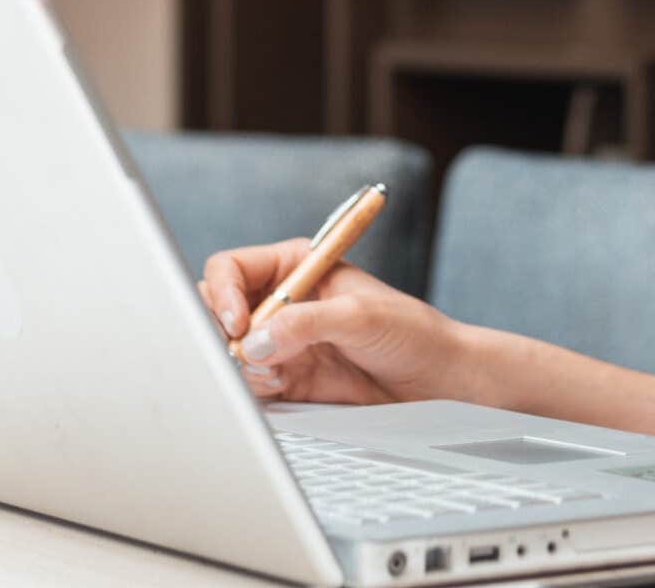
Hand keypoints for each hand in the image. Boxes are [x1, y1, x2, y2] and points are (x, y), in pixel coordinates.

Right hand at [199, 240, 477, 406]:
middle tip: (243, 352)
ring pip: (228, 350)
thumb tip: (255, 341)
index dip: (224, 293)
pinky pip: (248, 383)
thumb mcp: (360, 316)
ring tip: (278, 372)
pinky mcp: (285, 379)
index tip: (237, 322)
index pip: (232, 269)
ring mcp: (280, 342)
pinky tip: (284, 386)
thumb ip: (306, 323)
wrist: (436, 381)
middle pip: (218, 309)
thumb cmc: (410, 332)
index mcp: (295, 266)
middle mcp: (280, 302)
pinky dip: (255, 387)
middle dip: (223, 331)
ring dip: (242, 364)